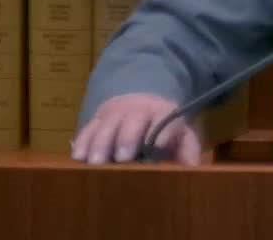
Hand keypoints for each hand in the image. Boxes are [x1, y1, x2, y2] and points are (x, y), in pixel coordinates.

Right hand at [71, 93, 200, 165]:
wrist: (139, 101)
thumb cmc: (163, 127)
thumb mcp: (181, 134)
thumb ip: (187, 150)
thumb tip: (194, 171)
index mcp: (163, 113)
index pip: (166, 118)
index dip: (163, 131)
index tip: (159, 145)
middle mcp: (138, 110)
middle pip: (132, 121)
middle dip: (127, 138)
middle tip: (122, 158)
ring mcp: (115, 113)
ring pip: (106, 124)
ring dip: (100, 143)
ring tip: (97, 162)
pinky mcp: (96, 119)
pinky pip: (87, 129)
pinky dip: (82, 142)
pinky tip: (79, 157)